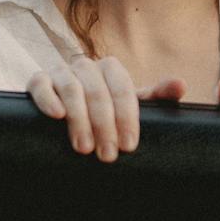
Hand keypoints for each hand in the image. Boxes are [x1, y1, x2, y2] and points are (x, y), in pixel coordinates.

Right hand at [26, 59, 188, 162]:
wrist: (66, 112)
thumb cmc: (106, 110)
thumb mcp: (131, 105)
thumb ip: (157, 96)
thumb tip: (181, 85)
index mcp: (111, 69)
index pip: (122, 89)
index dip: (127, 118)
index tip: (129, 145)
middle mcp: (86, 65)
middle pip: (97, 91)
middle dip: (104, 126)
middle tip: (107, 155)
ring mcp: (61, 71)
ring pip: (71, 88)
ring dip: (79, 119)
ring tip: (84, 148)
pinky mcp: (38, 80)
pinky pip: (41, 85)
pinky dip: (48, 100)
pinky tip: (56, 116)